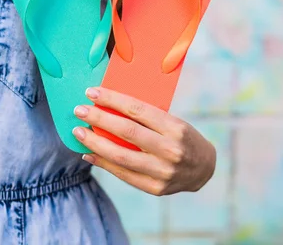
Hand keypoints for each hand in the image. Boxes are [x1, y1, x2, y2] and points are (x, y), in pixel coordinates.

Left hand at [72, 87, 216, 195]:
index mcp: (176, 128)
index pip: (138, 110)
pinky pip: (123, 174)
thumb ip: (148, 119)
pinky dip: (103, 163)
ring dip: (95, 143)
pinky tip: (89, 153)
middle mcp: (170, 150)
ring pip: (121, 156)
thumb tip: (110, 107)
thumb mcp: (174, 122)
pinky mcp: (155, 188)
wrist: (204, 169)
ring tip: (79, 132)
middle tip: (79, 110)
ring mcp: (162, 171)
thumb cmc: (184, 138)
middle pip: (127, 132)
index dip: (113, 100)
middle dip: (99, 119)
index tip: (93, 93)